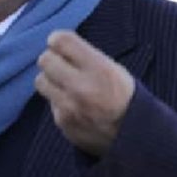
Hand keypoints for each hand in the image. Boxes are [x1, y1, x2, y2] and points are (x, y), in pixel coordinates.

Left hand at [35, 30, 134, 156]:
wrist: (135, 136)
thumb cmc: (125, 97)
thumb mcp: (114, 69)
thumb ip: (86, 55)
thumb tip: (58, 44)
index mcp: (98, 68)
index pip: (61, 41)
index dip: (57, 40)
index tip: (59, 44)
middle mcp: (81, 86)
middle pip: (45, 59)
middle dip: (52, 60)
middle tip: (61, 65)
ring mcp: (69, 107)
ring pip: (41, 81)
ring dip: (51, 80)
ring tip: (65, 84)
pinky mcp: (63, 122)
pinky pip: (50, 103)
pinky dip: (59, 101)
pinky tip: (74, 105)